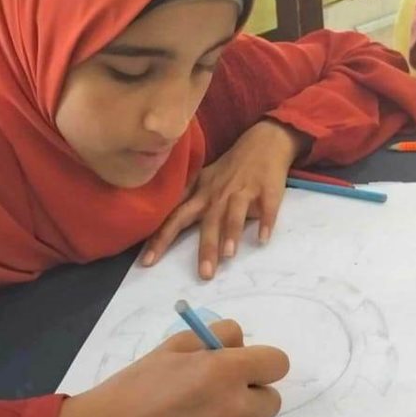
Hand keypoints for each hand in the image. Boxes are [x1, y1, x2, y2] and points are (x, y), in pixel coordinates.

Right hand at [42, 320, 288, 416]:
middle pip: (272, 398)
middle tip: (220, 387)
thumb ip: (213, 336)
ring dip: (241, 415)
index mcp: (224, 372)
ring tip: (203, 412)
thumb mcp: (171, 346)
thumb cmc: (133, 387)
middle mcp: (235, 408)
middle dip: (252, 389)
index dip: (262, 360)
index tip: (242, 363)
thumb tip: (237, 343)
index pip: (278, 363)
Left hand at [142, 120, 305, 279]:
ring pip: (234, 213)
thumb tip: (162, 221)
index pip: (176, 217)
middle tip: (204, 275)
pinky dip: (265, 221)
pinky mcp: (267, 190)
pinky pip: (266, 207)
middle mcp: (218, 194)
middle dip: (205, 248)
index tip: (147, 262)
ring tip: (229, 255)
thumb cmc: (231, 167)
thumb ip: (186, 199)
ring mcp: (243, 190)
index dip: (161, 239)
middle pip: (207, 221)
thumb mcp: (203, 179)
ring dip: (231, 233)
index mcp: (201, 194)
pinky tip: (262, 238)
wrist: (264, 142)